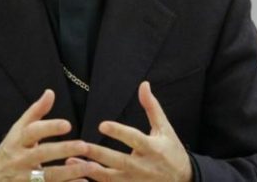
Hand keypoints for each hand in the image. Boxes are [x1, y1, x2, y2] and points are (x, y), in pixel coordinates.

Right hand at [0, 89, 91, 181]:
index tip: (68, 124)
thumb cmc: (11, 149)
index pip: (33, 132)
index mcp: (17, 140)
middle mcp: (19, 159)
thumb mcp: (18, 130)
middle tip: (84, 145)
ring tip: (90, 166)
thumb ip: (36, 112)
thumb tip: (50, 92)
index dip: (49, 128)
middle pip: (42, 154)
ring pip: (48, 175)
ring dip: (70, 172)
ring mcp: (23, 177)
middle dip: (63, 150)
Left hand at [73, 81, 192, 181]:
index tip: (102, 125)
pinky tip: (79, 176)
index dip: (119, 132)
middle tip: (80, 146)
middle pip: (119, 161)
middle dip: (99, 154)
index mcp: (153, 148)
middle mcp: (144, 167)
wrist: (184, 181)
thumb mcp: (164, 128)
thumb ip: (152, 107)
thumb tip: (144, 84)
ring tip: (72, 161)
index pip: (135, 139)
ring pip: (112, 179)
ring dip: (92, 171)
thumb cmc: (172, 151)